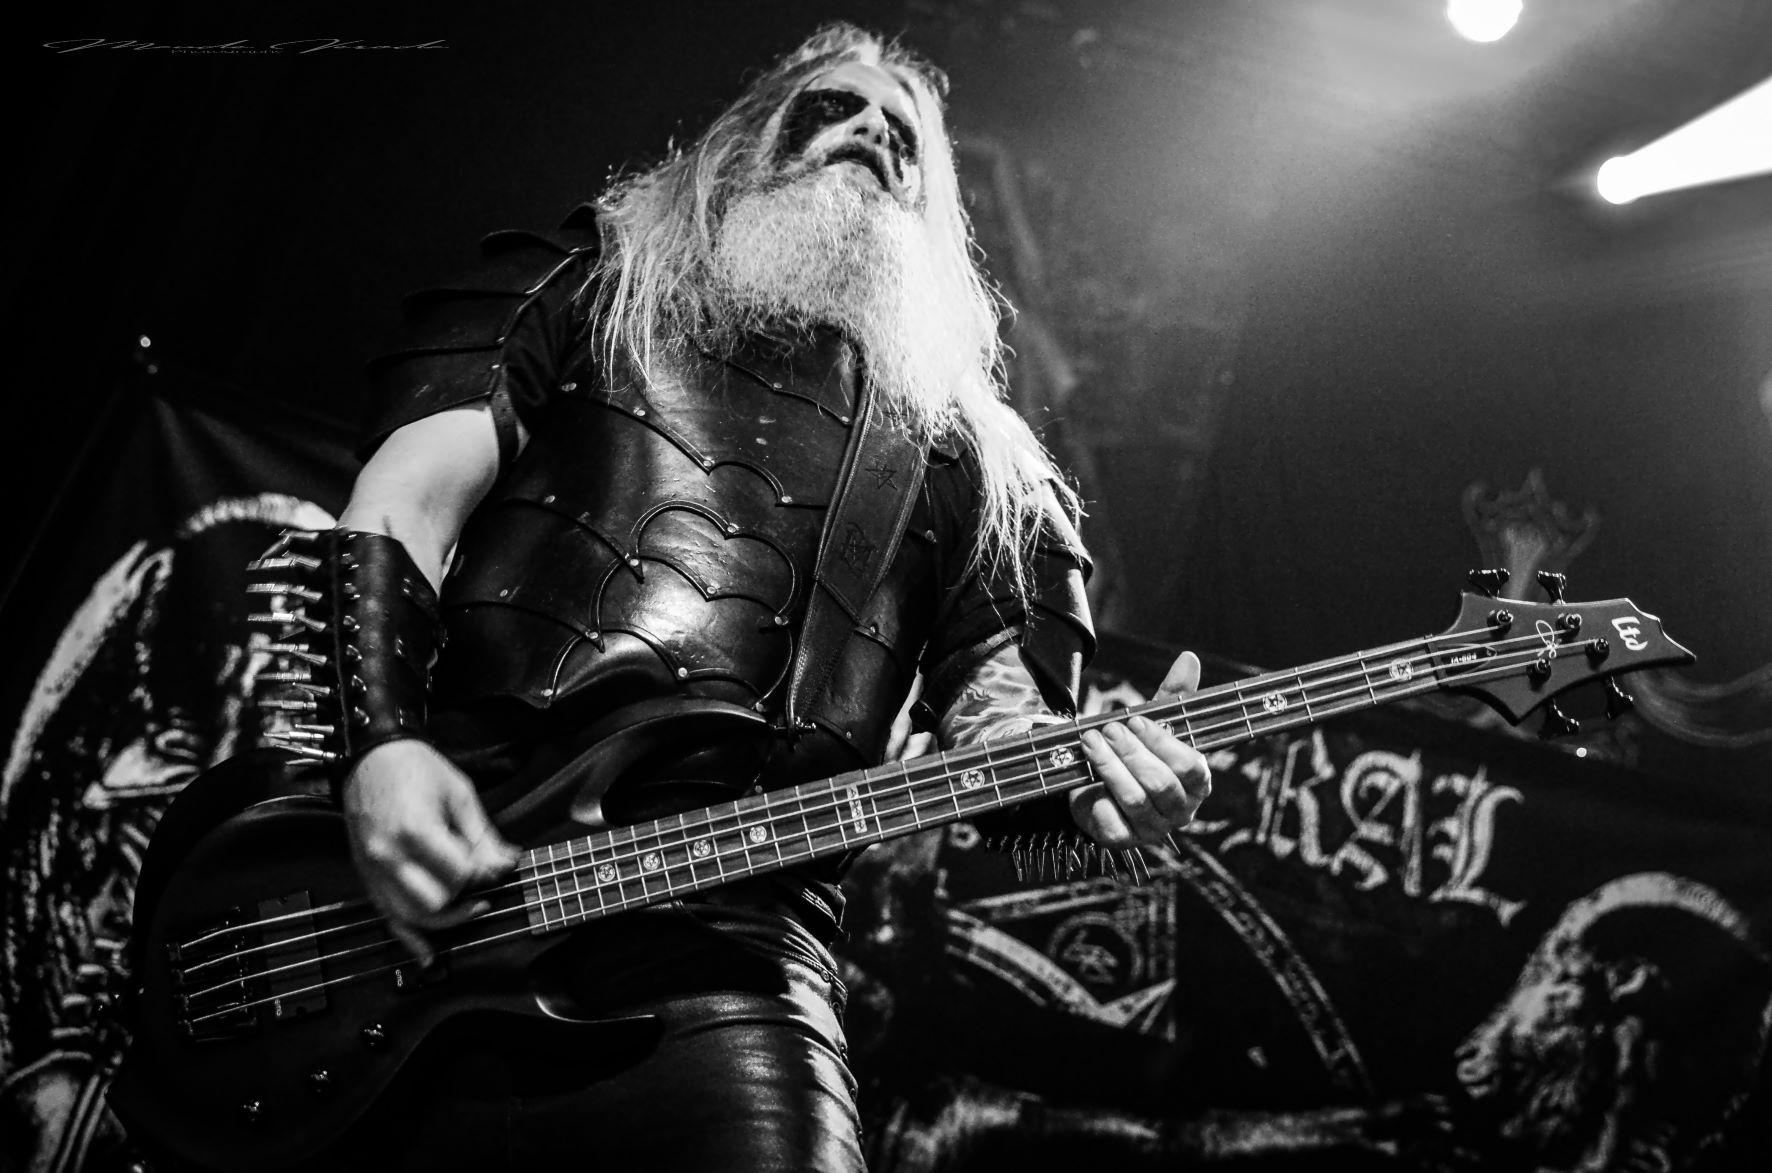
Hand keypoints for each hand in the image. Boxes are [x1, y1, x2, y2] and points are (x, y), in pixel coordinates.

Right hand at [342, 739, 518, 962]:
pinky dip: (409, 940)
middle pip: (437, 903)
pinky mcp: (367, 877)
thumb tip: (507, 865)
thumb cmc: (416, 767)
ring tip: (470, 905)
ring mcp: (373, 870)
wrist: (371, 756)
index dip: (485, 873)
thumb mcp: (459, 793)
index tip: (496, 862)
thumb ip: (483, 835)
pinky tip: (429, 958)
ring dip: (445, 917)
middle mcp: (389, 857)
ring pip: (412, 918)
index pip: (461, 874)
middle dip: (464, 895)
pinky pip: (387, 919)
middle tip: (481, 879)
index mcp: (415, 831)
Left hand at [1069, 651, 1211, 847]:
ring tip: (1090, 741)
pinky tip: (1084, 777)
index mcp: (1196, 783)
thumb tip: (1189, 658)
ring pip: (1135, 800)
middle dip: (1132, 753)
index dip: (1163, 744)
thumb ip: (1172, 695)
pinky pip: (1112, 822)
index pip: (1191, 768)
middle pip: (1162, 784)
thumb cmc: (1136, 752)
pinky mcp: (1122, 840)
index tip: (1136, 720)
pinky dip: (1097, 797)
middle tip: (1107, 729)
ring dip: (1109, 767)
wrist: (1097, 785)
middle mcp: (1179, 811)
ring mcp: (1151, 829)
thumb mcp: (1152, 723)